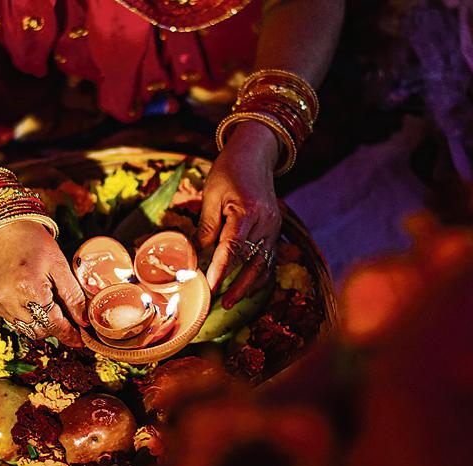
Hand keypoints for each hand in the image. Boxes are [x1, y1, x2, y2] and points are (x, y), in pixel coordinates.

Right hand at [0, 221, 87, 345]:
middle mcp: (9, 299)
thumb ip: (73, 296)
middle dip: (56, 328)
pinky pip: (14, 320)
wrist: (3, 228)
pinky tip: (35, 303)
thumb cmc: (34, 243)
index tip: (81, 340)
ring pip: (26, 329)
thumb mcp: (60, 266)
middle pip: (39, 330)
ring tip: (53, 310)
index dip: (69, 334)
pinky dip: (27, 317)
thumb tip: (84, 321)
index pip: (53, 323)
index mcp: (29, 289)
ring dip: (42, 325)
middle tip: (71, 321)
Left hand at [198, 122, 282, 308]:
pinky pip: (270, 260)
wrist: (255, 155)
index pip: (233, 247)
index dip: (221, 269)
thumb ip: (206, 226)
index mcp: (247, 210)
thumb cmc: (229, 172)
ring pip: (264, 265)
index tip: (210, 286)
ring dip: (249, 286)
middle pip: (252, 261)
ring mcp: (275, 227)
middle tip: (221, 303)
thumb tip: (196, 256)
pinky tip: (247, 289)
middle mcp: (266, 221)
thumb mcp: (211, 194)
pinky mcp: (276, 231)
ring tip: (231, 302)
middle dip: (237, 286)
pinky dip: (259, 277)